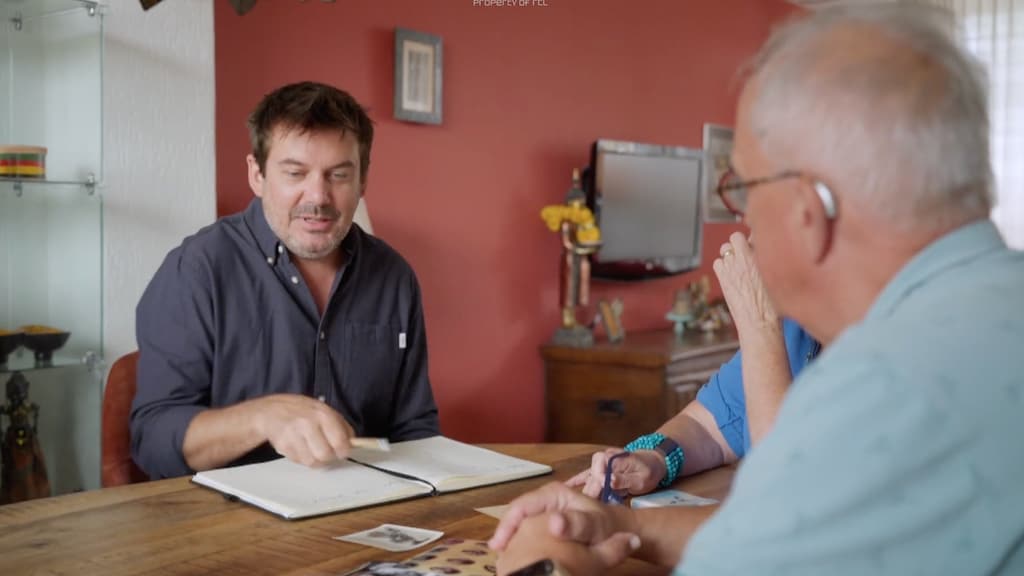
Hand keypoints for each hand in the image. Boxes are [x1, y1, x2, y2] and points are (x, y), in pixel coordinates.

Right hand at [253, 394, 354, 466]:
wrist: (270, 411)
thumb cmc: (301, 411)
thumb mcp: (324, 410)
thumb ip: (341, 426)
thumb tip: (353, 443)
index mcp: (322, 414)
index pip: (340, 441)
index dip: (343, 450)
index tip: (342, 451)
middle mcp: (308, 424)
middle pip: (326, 455)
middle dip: (328, 456)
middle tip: (326, 450)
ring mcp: (294, 435)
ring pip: (312, 462)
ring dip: (315, 459)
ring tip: (312, 448)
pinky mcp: (283, 446)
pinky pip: (299, 461)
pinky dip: (302, 458)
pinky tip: (300, 447)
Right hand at [489, 481, 637, 552]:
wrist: (619, 531)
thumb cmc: (608, 526)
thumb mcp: (597, 525)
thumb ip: (579, 524)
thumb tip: (555, 524)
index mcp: (553, 494)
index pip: (521, 506)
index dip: (507, 525)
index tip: (499, 545)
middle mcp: (545, 501)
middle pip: (516, 516)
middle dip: (506, 535)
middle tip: (500, 556)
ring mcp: (544, 512)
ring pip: (520, 526)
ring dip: (512, 541)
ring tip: (505, 559)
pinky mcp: (545, 525)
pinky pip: (528, 534)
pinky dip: (521, 545)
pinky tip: (518, 558)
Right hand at [564, 449, 665, 497]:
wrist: (653, 462)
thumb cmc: (649, 470)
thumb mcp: (642, 477)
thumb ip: (625, 479)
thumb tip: (609, 481)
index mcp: (613, 457)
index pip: (599, 471)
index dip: (598, 484)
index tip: (600, 496)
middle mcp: (603, 458)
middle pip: (591, 478)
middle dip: (590, 493)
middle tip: (587, 509)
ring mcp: (599, 464)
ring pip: (587, 479)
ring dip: (585, 492)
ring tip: (576, 506)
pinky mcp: (598, 469)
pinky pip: (585, 475)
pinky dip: (576, 481)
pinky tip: (566, 487)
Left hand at [713, 232, 778, 332]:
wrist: (760, 322)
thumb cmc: (775, 304)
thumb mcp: (779, 276)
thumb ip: (771, 259)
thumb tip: (767, 251)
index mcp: (764, 254)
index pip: (755, 233)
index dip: (755, 239)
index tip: (757, 245)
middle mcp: (747, 256)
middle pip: (736, 236)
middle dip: (740, 243)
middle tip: (746, 254)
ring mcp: (732, 266)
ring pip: (724, 248)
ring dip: (730, 254)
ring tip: (738, 266)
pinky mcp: (723, 276)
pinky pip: (717, 262)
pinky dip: (722, 266)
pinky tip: (730, 275)